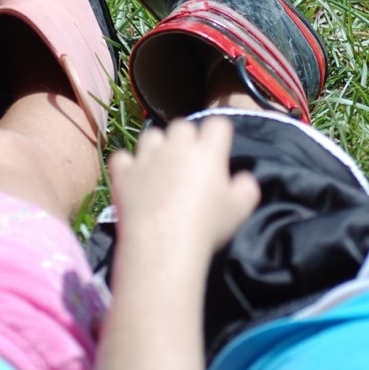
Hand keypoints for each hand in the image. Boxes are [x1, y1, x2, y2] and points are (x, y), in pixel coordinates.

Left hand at [108, 116, 259, 257]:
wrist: (163, 246)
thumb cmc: (206, 227)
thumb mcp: (240, 210)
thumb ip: (246, 188)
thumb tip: (242, 178)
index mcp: (207, 151)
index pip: (217, 123)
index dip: (219, 135)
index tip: (218, 149)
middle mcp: (175, 146)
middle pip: (182, 126)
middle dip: (187, 138)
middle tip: (189, 161)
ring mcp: (146, 157)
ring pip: (150, 135)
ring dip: (156, 146)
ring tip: (160, 166)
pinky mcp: (124, 173)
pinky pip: (121, 157)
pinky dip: (127, 165)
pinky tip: (133, 177)